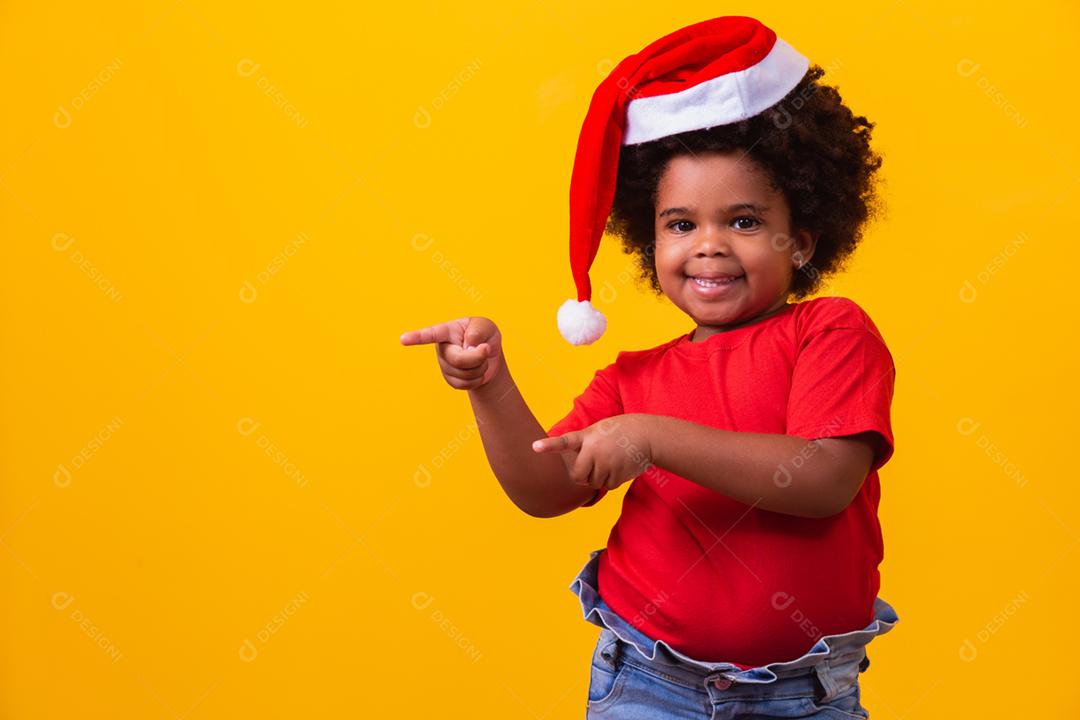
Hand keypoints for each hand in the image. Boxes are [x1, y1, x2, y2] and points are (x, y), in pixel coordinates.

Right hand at [400, 316, 504, 389]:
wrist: (488, 355)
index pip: (431, 334)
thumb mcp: (486, 326)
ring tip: (480, 357)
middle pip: (458, 359)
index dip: (417, 337)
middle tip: (486, 349)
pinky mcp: (450, 379)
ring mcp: (444, 365)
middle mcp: (442, 348)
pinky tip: (477, 370)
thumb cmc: (484, 334)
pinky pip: (466, 384)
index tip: (403, 339)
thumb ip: (478, 332)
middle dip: (477, 357)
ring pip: (465, 373)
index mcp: (446, 331)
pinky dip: (478, 378)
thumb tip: (470, 348)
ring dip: (481, 367)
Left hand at [532, 414, 654, 491]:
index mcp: (587, 437)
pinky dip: (613, 480)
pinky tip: (621, 465)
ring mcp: (606, 463)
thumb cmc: (618, 432)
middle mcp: (594, 450)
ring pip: (594, 483)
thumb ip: (584, 445)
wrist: (646, 435)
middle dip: (583, 476)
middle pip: (577, 476)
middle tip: (593, 465)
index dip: (549, 446)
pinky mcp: (618, 474)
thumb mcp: (599, 430)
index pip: (564, 442)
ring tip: (612, 460)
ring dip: (600, 477)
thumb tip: (577, 472)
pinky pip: (608, 486)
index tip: (534, 447)